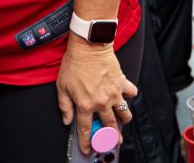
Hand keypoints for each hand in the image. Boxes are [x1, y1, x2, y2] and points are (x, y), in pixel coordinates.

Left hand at [57, 35, 136, 153]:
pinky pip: (131, 93)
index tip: (87, 148)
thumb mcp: (62, 86)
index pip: (85, 129)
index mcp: (85, 104)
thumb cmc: (74, 64)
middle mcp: (101, 102)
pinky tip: (125, 96)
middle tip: (113, 141)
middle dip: (112, 138)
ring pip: (125, 114)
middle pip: (110, 126)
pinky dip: (130, 95)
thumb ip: (64, 106)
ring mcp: (114, 93)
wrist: (88, 46)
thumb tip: (66, 120)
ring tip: (121, 121)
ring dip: (124, 120)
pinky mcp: (122, 83)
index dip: (86, 141)